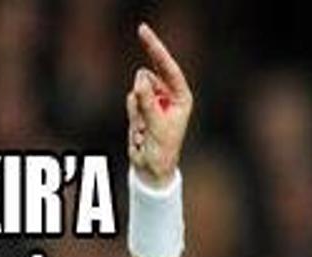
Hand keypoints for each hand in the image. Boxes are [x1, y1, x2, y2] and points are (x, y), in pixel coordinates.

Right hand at [127, 23, 192, 188]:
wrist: (151, 169)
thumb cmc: (161, 149)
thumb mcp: (156, 125)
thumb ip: (147, 101)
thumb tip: (140, 78)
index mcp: (181, 97)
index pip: (168, 68)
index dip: (156, 49)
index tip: (142, 32)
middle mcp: (169, 95)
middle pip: (151, 73)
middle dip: (144, 87)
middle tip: (143, 88)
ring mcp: (155, 100)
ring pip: (137, 88)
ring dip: (136, 107)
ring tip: (144, 127)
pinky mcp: (141, 106)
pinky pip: (130, 99)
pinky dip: (132, 112)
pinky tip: (139, 128)